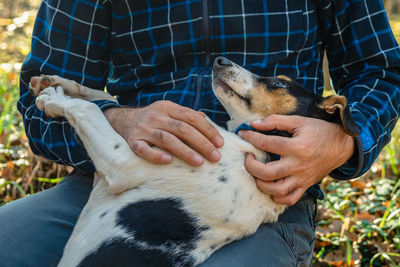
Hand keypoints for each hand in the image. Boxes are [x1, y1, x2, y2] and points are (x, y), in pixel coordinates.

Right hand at [104, 101, 223, 165]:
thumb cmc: (152, 119)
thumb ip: (185, 115)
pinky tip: (168, 161)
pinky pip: (143, 149)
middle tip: (215, 157)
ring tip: (199, 162)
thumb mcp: (168, 111)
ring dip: (185, 151)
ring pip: (167, 139)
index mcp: (168, 107)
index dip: (208, 130)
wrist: (121, 120)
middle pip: (183, 129)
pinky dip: (156, 155)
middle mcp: (156, 116)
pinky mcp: (132, 141)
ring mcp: (143, 129)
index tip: (220, 144)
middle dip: (202, 143)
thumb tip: (206, 120)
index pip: (192, 117)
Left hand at [238, 115, 353, 204]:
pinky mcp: (305, 186)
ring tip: (256, 172)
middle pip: (268, 173)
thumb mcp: (298, 121)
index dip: (250, 137)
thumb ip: (275, 121)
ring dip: (261, 184)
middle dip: (251, 166)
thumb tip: (253, 124)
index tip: (243, 133)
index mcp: (297, 147)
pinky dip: (276, 197)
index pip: (266, 144)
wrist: (341, 145)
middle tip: (247, 157)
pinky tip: (269, 186)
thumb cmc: (318, 131)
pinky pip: (289, 199)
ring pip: (277, 191)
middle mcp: (299, 165)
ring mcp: (302, 179)